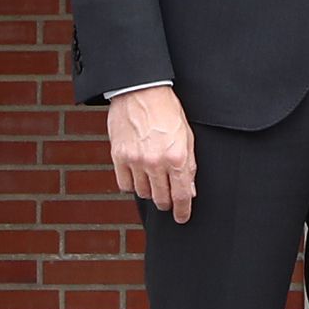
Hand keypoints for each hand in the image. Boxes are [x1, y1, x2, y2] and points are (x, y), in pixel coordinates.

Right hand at [108, 85, 197, 221]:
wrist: (140, 91)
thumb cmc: (167, 111)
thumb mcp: (187, 136)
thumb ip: (189, 166)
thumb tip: (189, 191)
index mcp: (177, 157)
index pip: (181, 195)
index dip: (182, 211)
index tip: (182, 218)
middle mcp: (155, 162)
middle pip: (161, 198)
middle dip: (166, 203)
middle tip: (168, 201)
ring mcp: (135, 160)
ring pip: (142, 193)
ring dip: (150, 191)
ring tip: (153, 181)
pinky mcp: (118, 156)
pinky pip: (124, 185)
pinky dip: (131, 185)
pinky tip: (137, 176)